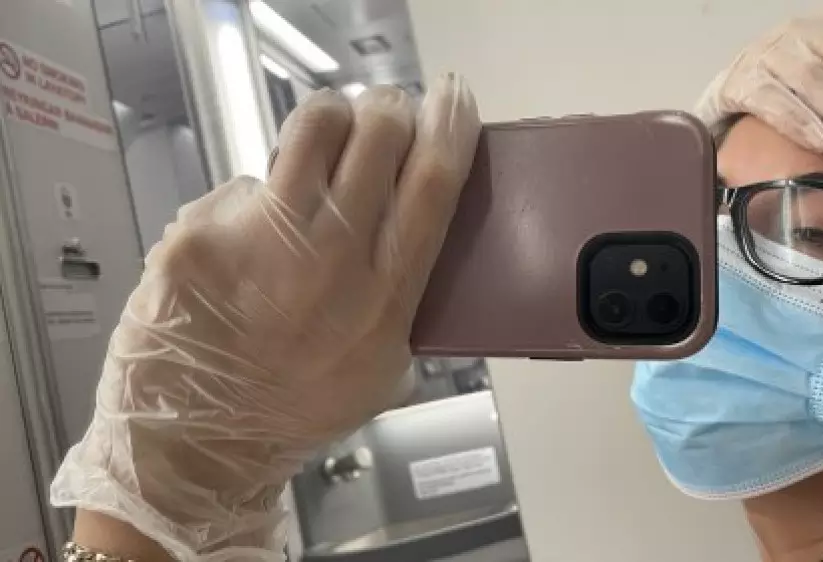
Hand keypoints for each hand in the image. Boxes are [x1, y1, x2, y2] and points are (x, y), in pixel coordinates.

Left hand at [50, 75, 480, 559]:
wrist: (200, 443)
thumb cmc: (295, 408)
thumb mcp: (385, 369)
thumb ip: (410, 301)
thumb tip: (422, 232)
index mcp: (384, 294)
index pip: (433, 183)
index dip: (450, 127)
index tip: (453, 98)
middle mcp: (329, 258)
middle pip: (379, 135)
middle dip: (390, 110)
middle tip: (385, 120)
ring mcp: (260, 240)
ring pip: (313, 127)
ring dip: (330, 121)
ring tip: (324, 146)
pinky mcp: (202, 234)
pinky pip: (245, 182)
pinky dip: (255, 199)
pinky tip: (247, 238)